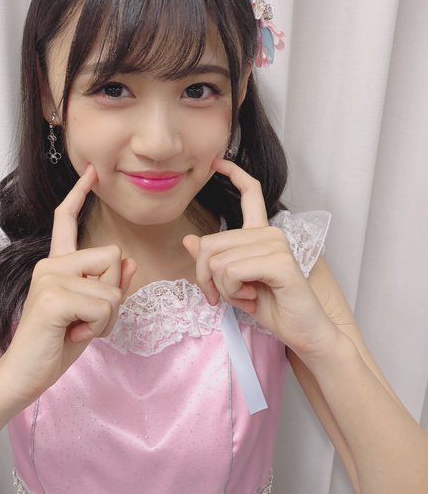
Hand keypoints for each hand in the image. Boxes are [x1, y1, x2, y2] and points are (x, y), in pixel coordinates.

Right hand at [0, 165, 136, 404]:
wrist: (25, 374)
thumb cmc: (57, 343)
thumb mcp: (92, 313)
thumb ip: (110, 286)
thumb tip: (130, 260)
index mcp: (57, 263)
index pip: (66, 219)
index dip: (80, 194)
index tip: (92, 171)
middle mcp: (50, 263)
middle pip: (112, 257)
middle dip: (112, 294)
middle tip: (86, 319)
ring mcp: (49, 277)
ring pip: (112, 288)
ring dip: (105, 318)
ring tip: (78, 329)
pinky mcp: (52, 297)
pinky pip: (104, 306)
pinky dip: (98, 328)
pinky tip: (72, 335)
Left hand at [183, 158, 333, 355]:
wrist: (303, 332)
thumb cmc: (272, 307)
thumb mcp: (234, 284)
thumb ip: (214, 261)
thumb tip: (189, 240)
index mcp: (261, 233)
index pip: (250, 193)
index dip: (233, 174)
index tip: (216, 162)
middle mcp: (269, 232)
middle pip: (210, 244)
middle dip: (205, 278)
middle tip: (220, 296)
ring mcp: (276, 244)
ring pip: (217, 261)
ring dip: (222, 289)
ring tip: (244, 297)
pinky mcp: (279, 261)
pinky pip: (231, 272)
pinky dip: (232, 292)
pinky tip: (252, 298)